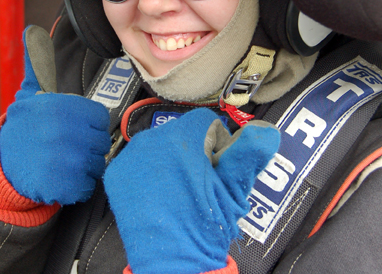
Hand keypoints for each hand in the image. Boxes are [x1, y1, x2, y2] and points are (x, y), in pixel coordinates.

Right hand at [0, 25, 111, 204]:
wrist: (1, 167)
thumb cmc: (23, 131)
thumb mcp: (30, 95)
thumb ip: (39, 66)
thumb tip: (32, 32)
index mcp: (60, 108)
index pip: (99, 118)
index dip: (88, 126)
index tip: (73, 129)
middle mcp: (62, 132)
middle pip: (100, 143)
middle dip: (87, 147)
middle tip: (66, 148)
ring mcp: (63, 160)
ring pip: (95, 165)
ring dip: (83, 168)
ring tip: (62, 163)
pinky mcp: (61, 185)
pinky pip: (86, 186)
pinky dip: (77, 186)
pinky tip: (60, 179)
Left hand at [104, 108, 279, 273]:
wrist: (172, 261)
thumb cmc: (206, 226)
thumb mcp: (234, 189)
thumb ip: (248, 154)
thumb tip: (265, 132)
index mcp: (183, 137)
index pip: (205, 121)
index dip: (218, 143)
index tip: (217, 168)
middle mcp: (151, 139)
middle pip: (181, 132)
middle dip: (194, 153)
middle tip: (200, 184)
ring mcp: (130, 156)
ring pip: (158, 146)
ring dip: (171, 162)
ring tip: (180, 192)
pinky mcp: (116, 173)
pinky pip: (138, 162)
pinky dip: (149, 174)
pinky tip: (159, 196)